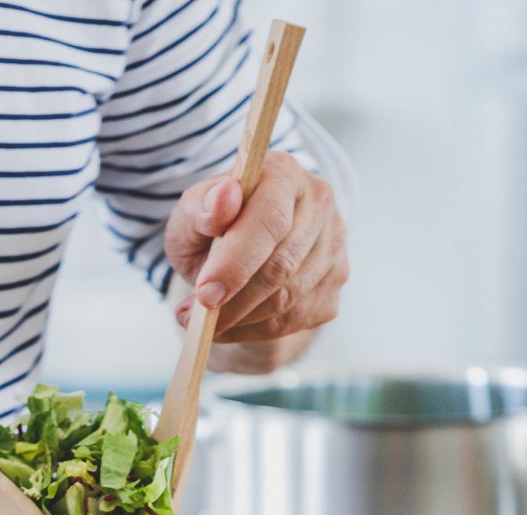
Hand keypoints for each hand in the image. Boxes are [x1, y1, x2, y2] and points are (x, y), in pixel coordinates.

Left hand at [164, 151, 346, 349]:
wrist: (239, 249)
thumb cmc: (212, 228)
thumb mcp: (191, 216)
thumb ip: (199, 207)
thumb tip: (224, 199)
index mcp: (283, 173)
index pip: (270, 220)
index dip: (236, 262)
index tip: (205, 294)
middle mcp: (319, 203)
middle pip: (282, 265)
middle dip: (234, 301)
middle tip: (193, 318)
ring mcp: (334, 244)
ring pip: (290, 299)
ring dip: (242, 320)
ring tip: (205, 323)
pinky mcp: (335, 281)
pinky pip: (296, 319)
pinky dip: (256, 330)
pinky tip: (232, 325)